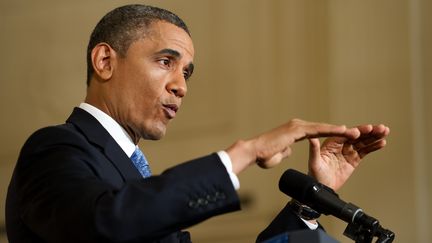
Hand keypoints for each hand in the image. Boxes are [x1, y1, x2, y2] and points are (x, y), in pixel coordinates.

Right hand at [226, 119, 359, 173]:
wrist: (254, 151)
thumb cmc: (263, 155)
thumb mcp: (279, 152)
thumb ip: (286, 149)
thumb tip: (290, 149)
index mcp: (293, 131)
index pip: (316, 132)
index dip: (330, 134)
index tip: (344, 137)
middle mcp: (296, 125)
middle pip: (322, 128)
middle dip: (339, 131)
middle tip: (356, 133)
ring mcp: (296, 125)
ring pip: (322, 127)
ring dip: (340, 130)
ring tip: (356, 132)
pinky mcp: (296, 129)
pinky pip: (318, 130)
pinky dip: (331, 130)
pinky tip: (343, 131)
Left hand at [308, 124, 389, 190]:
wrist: (322, 188)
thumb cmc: (315, 175)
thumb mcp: (314, 162)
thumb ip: (314, 149)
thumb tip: (311, 138)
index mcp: (330, 143)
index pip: (345, 135)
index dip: (355, 132)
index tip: (365, 129)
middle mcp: (340, 145)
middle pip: (356, 136)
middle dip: (368, 132)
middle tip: (380, 128)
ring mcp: (348, 151)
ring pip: (362, 142)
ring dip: (374, 137)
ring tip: (385, 132)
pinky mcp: (354, 159)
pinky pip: (365, 151)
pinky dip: (373, 147)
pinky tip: (381, 143)